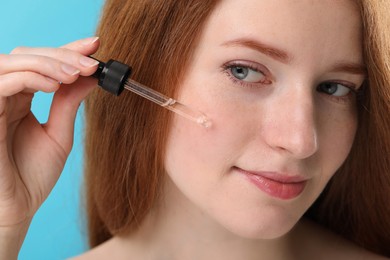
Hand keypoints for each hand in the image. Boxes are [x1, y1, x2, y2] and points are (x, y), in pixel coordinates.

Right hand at [0, 37, 99, 229]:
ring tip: (75, 74)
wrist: (18, 208)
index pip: (42, 63)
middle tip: (90, 64)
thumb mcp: (59, 134)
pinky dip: (30, 78)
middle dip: (62, 55)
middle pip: (27, 55)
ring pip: (13, 62)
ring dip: (48, 63)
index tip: (96, 45)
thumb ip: (69, 103)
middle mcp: (6, 96)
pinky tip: (55, 86)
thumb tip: (90, 75)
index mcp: (22, 98)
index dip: (68, 49)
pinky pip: (3, 83)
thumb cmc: (33, 175)